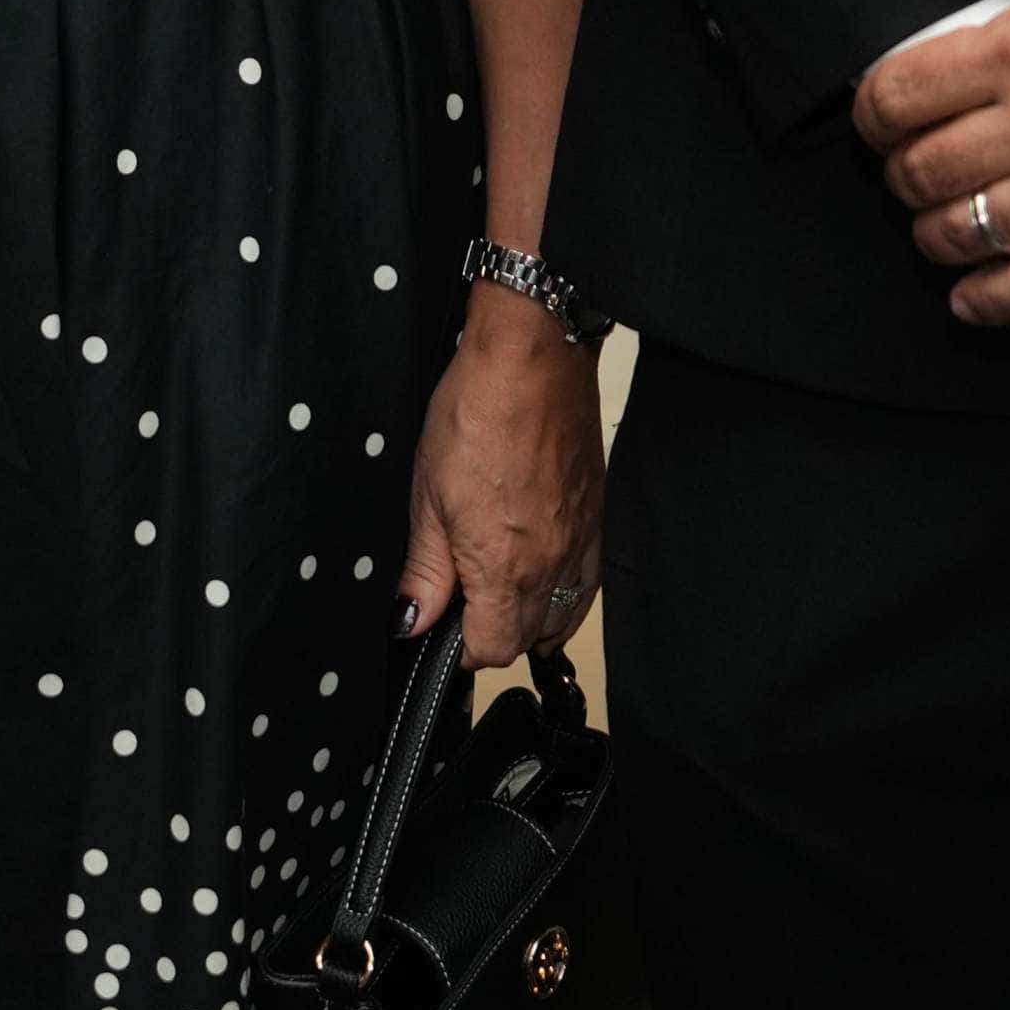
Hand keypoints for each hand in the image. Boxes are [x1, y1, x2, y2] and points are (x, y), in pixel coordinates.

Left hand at [401, 294, 605, 667]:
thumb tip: (413, 621)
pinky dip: (564, 593)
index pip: (490, 649)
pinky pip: (588, 583)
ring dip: (529, 619)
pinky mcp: (596, 519)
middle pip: (527, 639)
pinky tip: (540, 574)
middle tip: (460, 603)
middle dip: (491, 634)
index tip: (439, 625)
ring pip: (563, 617)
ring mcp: (581, 543)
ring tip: (497, 593)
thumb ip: (425, 571)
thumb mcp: (427, 496)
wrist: (532, 360)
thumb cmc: (476, 413)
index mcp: (504, 567)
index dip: (458, 648)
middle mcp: (552, 565)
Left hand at [857, 0, 1009, 324]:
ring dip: (934, 233)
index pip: (895, 95)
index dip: (872, 111)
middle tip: (909, 165)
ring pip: (965, 233)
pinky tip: (972, 295)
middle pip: (921, 171)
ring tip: (939, 219)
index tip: (882, 114)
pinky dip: (990, 301)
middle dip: (898, 172)